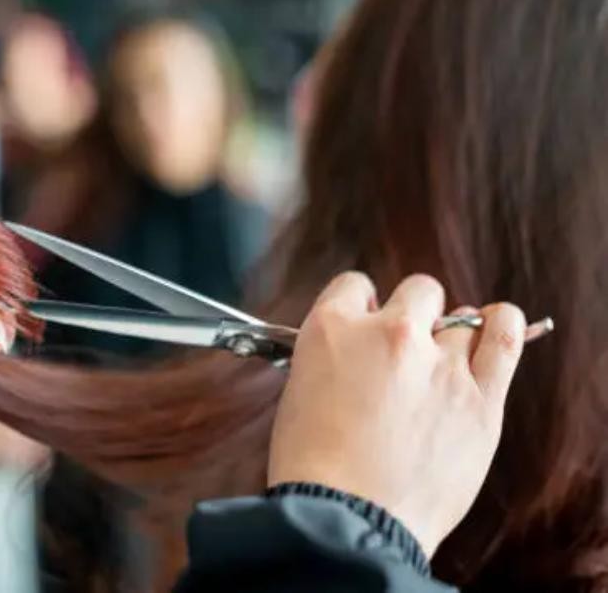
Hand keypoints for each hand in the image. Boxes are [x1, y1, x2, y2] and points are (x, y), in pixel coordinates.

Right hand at [268, 272, 525, 556]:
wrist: (343, 519)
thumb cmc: (313, 465)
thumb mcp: (300, 389)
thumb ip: (335, 355)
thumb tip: (362, 347)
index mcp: (333, 328)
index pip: (355, 286)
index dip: (362, 307)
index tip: (367, 328)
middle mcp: (389, 334)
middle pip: (417, 292)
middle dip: (410, 316)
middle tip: (403, 353)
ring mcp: (438, 364)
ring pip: (461, 317)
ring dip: (452, 333)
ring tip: (446, 358)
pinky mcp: (479, 399)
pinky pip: (504, 338)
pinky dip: (502, 326)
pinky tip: (496, 327)